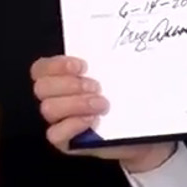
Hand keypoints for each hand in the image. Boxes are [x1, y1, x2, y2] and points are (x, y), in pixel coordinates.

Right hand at [31, 55, 174, 169]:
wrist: (145, 137)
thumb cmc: (129, 105)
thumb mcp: (121, 79)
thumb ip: (110, 64)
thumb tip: (118, 44)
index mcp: (64, 80)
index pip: (41, 69)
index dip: (57, 65)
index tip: (83, 66)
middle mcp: (58, 99)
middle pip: (42, 87)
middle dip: (69, 84)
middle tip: (97, 87)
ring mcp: (60, 122)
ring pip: (48, 108)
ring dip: (76, 104)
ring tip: (103, 105)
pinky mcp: (67, 142)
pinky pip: (55, 134)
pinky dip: (72, 125)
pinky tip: (93, 122)